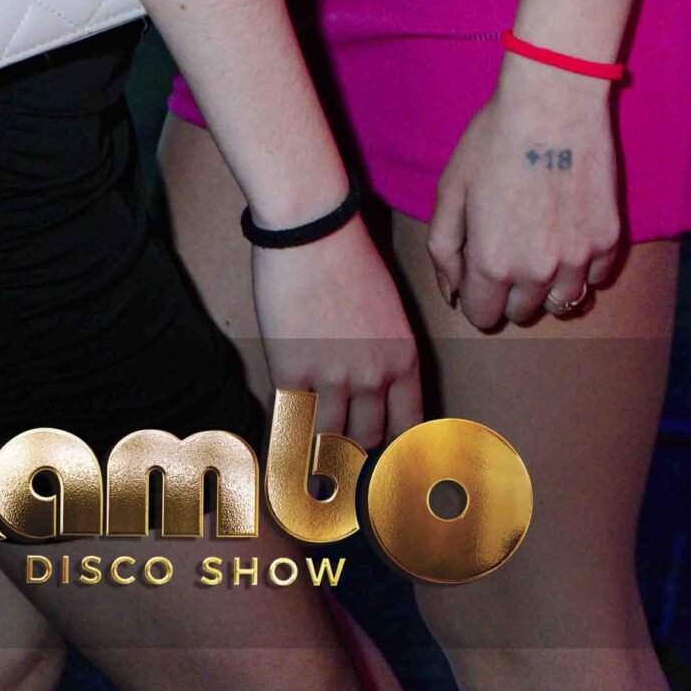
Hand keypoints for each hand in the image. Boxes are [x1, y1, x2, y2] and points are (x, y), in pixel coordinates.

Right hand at [250, 221, 422, 452]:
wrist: (311, 229)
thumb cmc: (348, 259)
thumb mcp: (387, 310)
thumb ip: (385, 354)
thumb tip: (374, 394)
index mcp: (404, 359)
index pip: (409, 427)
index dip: (394, 449)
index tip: (382, 461)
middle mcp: (375, 376)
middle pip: (367, 439)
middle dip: (352, 446)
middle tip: (337, 450)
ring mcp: (333, 377)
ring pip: (329, 440)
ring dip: (318, 445)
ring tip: (308, 455)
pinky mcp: (293, 372)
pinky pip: (292, 422)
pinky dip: (287, 432)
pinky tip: (282, 438)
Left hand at [427, 54, 623, 330]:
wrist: (554, 101)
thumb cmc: (495, 138)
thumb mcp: (452, 187)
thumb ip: (444, 248)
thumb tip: (451, 293)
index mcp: (492, 263)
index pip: (484, 317)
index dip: (479, 295)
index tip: (482, 270)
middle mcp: (537, 272)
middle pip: (523, 312)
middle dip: (512, 289)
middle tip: (511, 244)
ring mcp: (578, 259)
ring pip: (562, 302)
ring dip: (549, 283)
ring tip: (542, 240)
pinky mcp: (609, 240)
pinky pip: (596, 277)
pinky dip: (583, 265)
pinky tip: (570, 229)